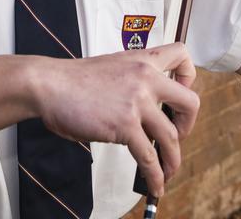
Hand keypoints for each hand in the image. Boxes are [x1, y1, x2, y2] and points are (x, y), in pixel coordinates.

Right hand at [32, 42, 198, 197]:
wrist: (49, 84)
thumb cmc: (74, 80)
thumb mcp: (113, 66)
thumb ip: (133, 80)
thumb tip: (147, 111)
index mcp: (142, 60)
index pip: (182, 55)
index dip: (189, 77)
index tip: (179, 95)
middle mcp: (146, 77)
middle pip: (190, 102)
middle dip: (188, 126)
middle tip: (176, 136)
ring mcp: (137, 101)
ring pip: (172, 136)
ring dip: (173, 160)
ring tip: (168, 171)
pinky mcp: (125, 125)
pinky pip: (149, 156)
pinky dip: (155, 175)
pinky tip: (155, 185)